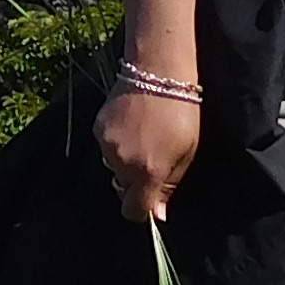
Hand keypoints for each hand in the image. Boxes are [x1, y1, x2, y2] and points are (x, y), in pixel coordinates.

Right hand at [97, 80, 202, 222]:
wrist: (159, 70)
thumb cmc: (183, 112)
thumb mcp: (187, 153)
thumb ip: (169, 185)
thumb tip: (157, 214)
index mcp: (147, 172)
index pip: (133, 211)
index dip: (143, 209)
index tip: (152, 200)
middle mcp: (122, 163)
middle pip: (123, 188)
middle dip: (136, 181)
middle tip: (153, 158)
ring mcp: (106, 145)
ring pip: (113, 166)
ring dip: (125, 160)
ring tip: (143, 136)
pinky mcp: (97, 127)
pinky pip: (106, 146)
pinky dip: (116, 142)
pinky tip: (131, 124)